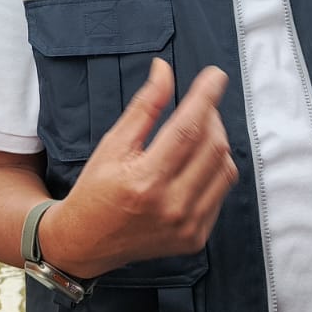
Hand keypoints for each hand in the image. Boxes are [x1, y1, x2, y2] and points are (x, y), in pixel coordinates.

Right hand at [40, 59, 235, 277]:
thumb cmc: (96, 189)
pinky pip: (220, 193)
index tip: (215, 76)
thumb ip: (144, 106)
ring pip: (224, 169)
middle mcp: (171, 206)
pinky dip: (214, 170)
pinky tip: (194, 164)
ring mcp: (188, 226)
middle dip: (211, 117)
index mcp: (145, 180)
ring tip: (197, 133)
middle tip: (199, 105)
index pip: (188, 129)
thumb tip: (164, 70)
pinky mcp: (197, 238)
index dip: (205, 97)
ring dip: (216, 142)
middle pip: (213, 147)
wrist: (87, 241)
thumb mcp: (113, 143)